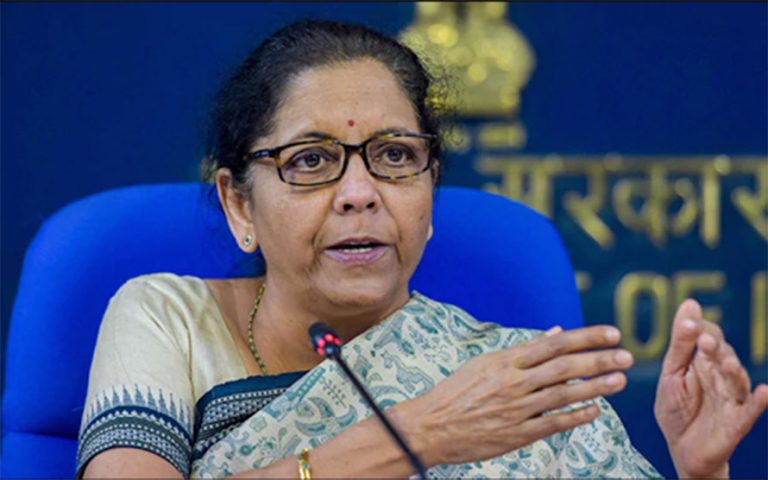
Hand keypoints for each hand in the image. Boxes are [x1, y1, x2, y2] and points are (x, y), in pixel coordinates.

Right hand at [399, 325, 634, 466]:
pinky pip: (553, 423)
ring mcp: (516, 408)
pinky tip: (596, 409)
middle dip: (599, 360)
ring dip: (595, 387)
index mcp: (505, 360)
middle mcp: (514, 381)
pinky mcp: (517, 434)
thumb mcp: (484, 362)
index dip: (586, 337)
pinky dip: (576, 415)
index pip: (554, 343)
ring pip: (564, 394)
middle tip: (627, 356)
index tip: (612, 333)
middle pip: (565, 366)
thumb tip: (555, 333)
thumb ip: (523, 349)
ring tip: (620, 380)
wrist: (431, 426)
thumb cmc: (456, 391)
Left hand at [654, 300, 767, 477]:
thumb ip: (681, 342)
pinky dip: (760, 401)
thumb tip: (690, 303)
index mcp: (704, 361)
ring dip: (734, 370)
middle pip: (723, 355)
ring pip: (737, 380)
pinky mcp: (737, 421)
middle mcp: (721, 376)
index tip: (689, 323)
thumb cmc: (676, 408)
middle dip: (716, 348)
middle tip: (705, 340)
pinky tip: (765, 391)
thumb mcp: (672, 373)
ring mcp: (731, 398)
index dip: (699, 330)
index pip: (708, 337)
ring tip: (726, 362)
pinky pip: (751, 410)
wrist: (680, 448)